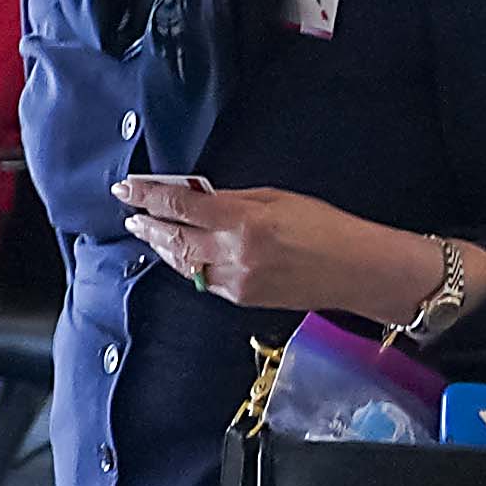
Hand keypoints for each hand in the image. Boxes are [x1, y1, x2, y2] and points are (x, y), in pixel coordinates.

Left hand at [113, 175, 420, 316]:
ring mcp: (237, 279)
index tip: (127, 187)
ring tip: (148, 232)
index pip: (179, 205)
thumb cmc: (328, 229)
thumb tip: (198, 197)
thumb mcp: (277, 198)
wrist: (357, 270)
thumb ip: (231, 199)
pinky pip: (202, 281)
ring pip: (182, 263)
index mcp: (244, 220)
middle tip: (132, 212)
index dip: (147, 195)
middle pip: (173, 237)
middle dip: (147, 223)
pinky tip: (180, 255)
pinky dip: (185, 265)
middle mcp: (235, 253)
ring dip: (162, 246)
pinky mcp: (242, 298)